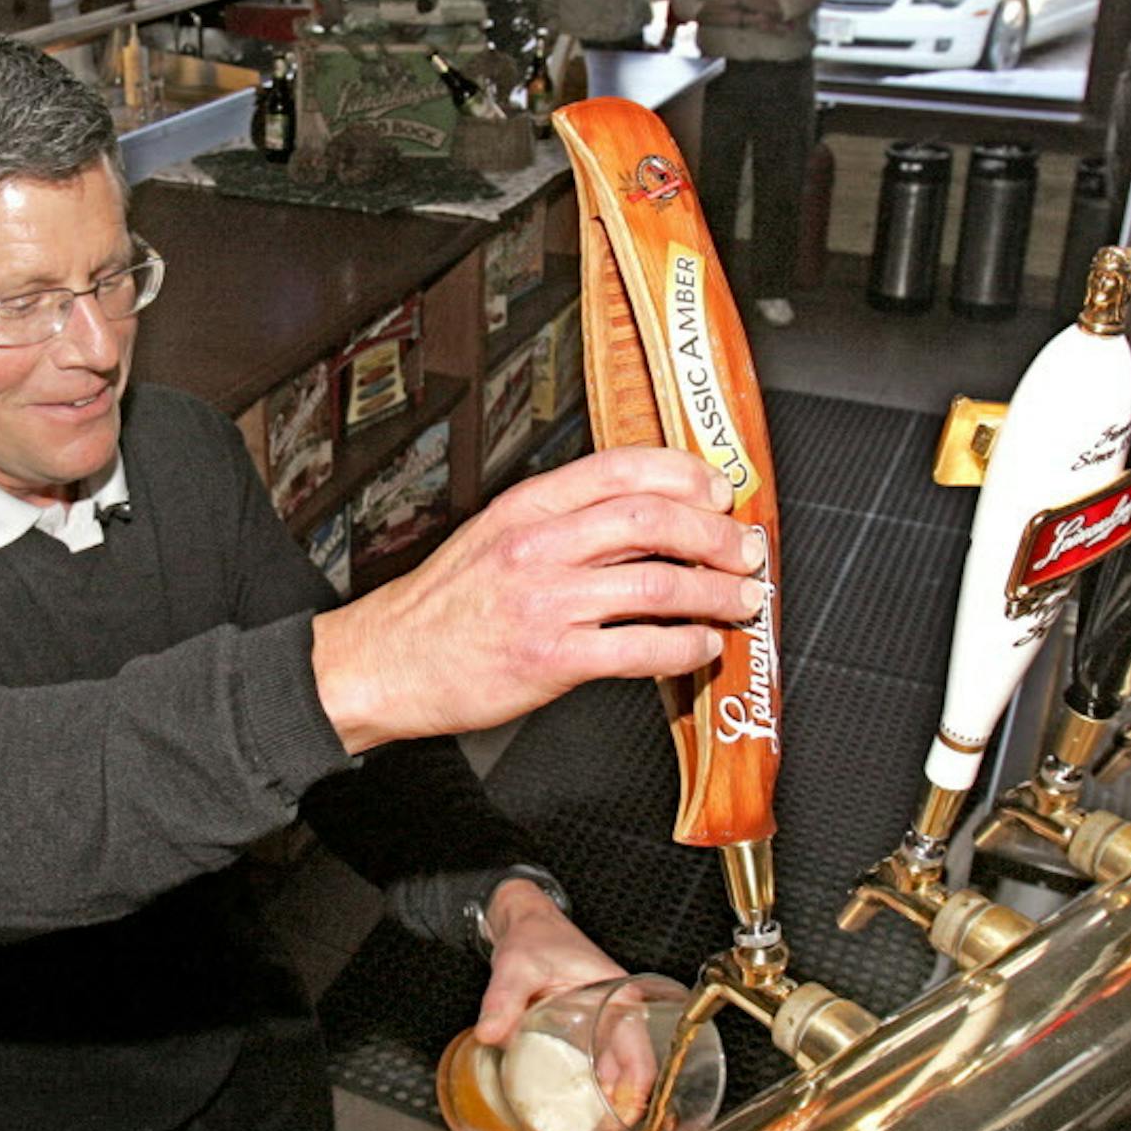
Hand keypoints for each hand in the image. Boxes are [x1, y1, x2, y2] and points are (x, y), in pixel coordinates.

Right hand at [312, 447, 762, 752]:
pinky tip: (702, 646)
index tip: (720, 489)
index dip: (685, 473)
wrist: (385, 662)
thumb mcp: (494, 537)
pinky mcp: (552, 658)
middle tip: (745, 551)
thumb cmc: (443, 607)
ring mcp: (546, 601)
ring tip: (741, 601)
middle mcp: (539, 546)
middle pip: (652, 519)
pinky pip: (640, 646)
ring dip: (715, 591)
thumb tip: (644, 521)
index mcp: (527, 508)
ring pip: (658, 581)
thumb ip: (562, 523)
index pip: (621, 468)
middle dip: (716, 534)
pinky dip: (685, 645)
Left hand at [474, 880, 631, 1130]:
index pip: (641, 1054)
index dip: (636, 1094)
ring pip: (598, 1089)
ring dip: (582, 1124)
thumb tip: (490, 1034)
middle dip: (601, 1124)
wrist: (523, 925)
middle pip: (619, 1083)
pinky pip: (578, 1080)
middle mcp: (612, 1022)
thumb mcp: (519, 965)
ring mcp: (593, 1035)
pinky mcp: (573, 1043)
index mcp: (618, 1001)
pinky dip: (567, 1107)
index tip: (618, 1125)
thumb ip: (504, 998)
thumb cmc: (535, 937)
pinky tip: (545, 1129)